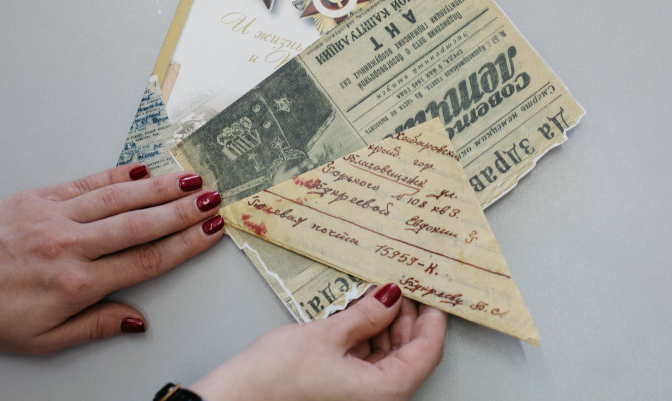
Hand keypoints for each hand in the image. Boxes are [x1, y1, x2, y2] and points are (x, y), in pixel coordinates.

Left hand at [0, 164, 223, 353]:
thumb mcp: (43, 340)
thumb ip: (95, 327)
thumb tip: (137, 321)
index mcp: (77, 283)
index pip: (146, 260)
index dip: (185, 244)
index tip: (210, 232)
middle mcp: (72, 244)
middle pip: (141, 224)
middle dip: (183, 211)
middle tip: (214, 199)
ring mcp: (57, 215)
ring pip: (120, 197)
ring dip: (160, 187)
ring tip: (191, 179)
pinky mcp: (42, 197)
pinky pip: (88, 182)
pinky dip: (118, 174)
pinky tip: (143, 169)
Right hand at [191, 283, 446, 400]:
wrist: (237, 399)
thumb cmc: (275, 378)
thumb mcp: (327, 335)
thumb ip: (367, 314)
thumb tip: (392, 296)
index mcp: (384, 391)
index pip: (428, 351)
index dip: (434, 317)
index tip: (434, 290)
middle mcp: (378, 399)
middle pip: (411, 353)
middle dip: (406, 317)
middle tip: (399, 283)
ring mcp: (361, 396)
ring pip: (390, 355)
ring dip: (385, 324)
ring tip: (374, 293)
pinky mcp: (344, 389)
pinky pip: (369, 361)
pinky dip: (368, 336)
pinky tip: (358, 312)